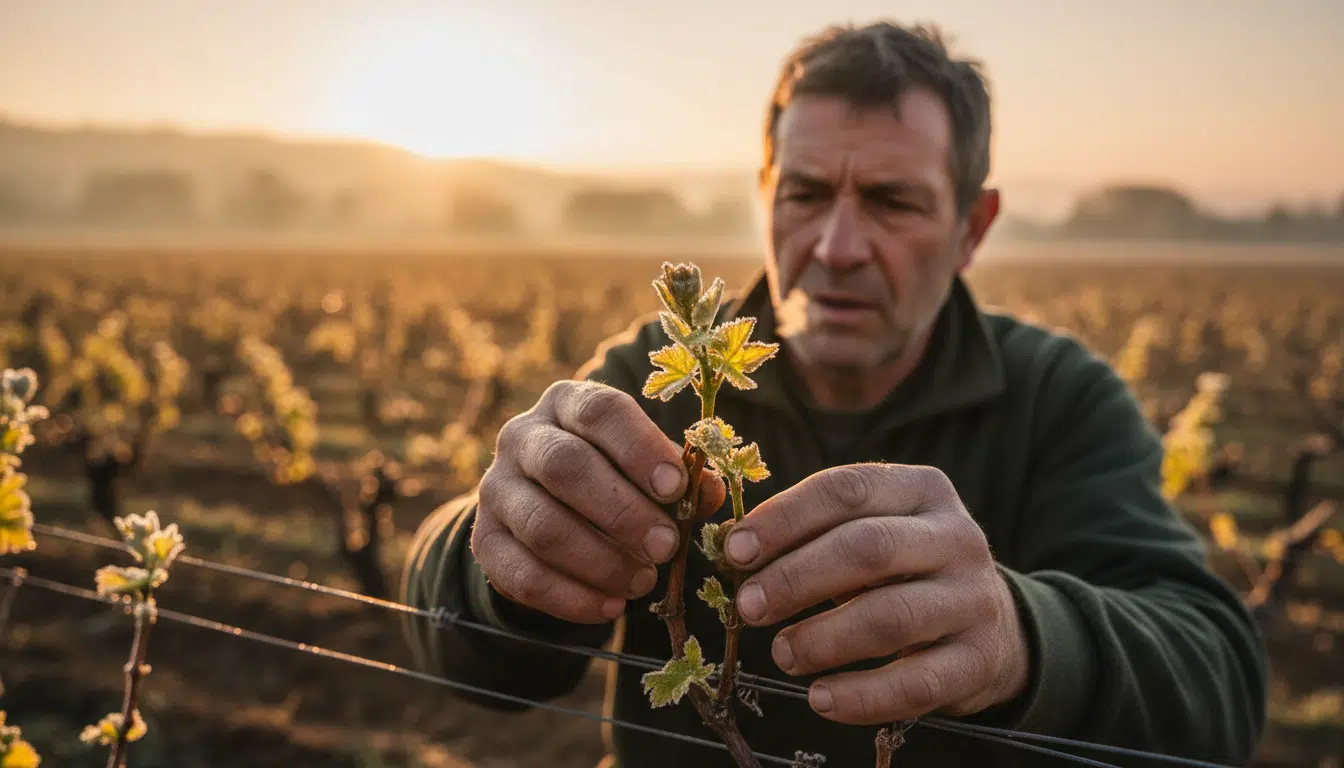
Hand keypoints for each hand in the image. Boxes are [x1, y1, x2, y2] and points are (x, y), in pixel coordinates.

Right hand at [471, 381, 724, 623]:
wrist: (545, 511)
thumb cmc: (614, 478)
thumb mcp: (645, 467)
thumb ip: (678, 477)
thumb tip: (707, 492)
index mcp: (568, 403)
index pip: (600, 412)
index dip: (639, 449)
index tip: (675, 488)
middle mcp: (522, 437)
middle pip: (565, 467)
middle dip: (622, 511)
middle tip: (667, 547)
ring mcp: (495, 488)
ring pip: (543, 526)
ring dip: (600, 561)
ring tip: (644, 583)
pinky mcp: (484, 541)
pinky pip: (523, 575)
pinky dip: (572, 598)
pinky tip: (611, 607)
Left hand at [721, 464, 1029, 724]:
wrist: (992, 628)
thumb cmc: (904, 571)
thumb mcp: (871, 533)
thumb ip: (814, 533)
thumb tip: (735, 549)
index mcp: (922, 489)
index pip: (846, 489)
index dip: (785, 518)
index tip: (735, 551)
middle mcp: (956, 536)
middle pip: (868, 549)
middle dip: (797, 578)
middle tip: (748, 606)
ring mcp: (975, 598)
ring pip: (891, 617)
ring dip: (824, 638)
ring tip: (782, 654)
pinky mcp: (980, 660)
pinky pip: (916, 684)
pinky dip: (861, 695)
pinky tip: (821, 699)